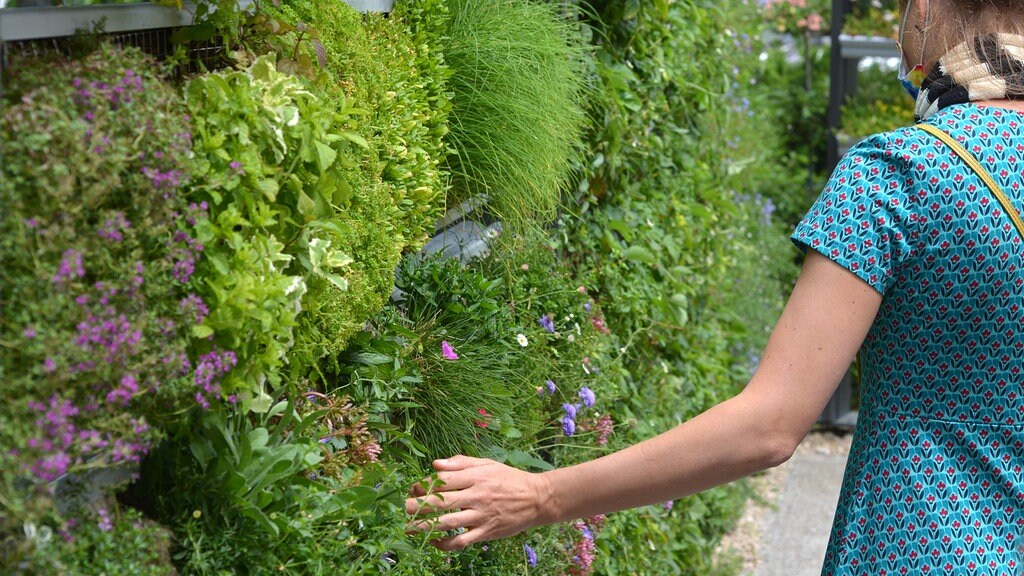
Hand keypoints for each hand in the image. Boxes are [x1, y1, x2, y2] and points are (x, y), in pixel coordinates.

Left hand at [405, 455, 550, 550]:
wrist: (537, 498)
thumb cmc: (509, 478)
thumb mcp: (487, 464)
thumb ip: (461, 463)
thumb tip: (435, 464)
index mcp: (475, 476)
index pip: (443, 480)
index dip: (425, 484)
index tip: (413, 489)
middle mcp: (477, 495)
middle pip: (441, 501)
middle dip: (418, 505)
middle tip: (402, 509)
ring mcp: (481, 515)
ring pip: (448, 522)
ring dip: (425, 526)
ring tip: (408, 528)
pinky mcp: (486, 532)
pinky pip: (461, 541)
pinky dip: (445, 543)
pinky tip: (433, 542)